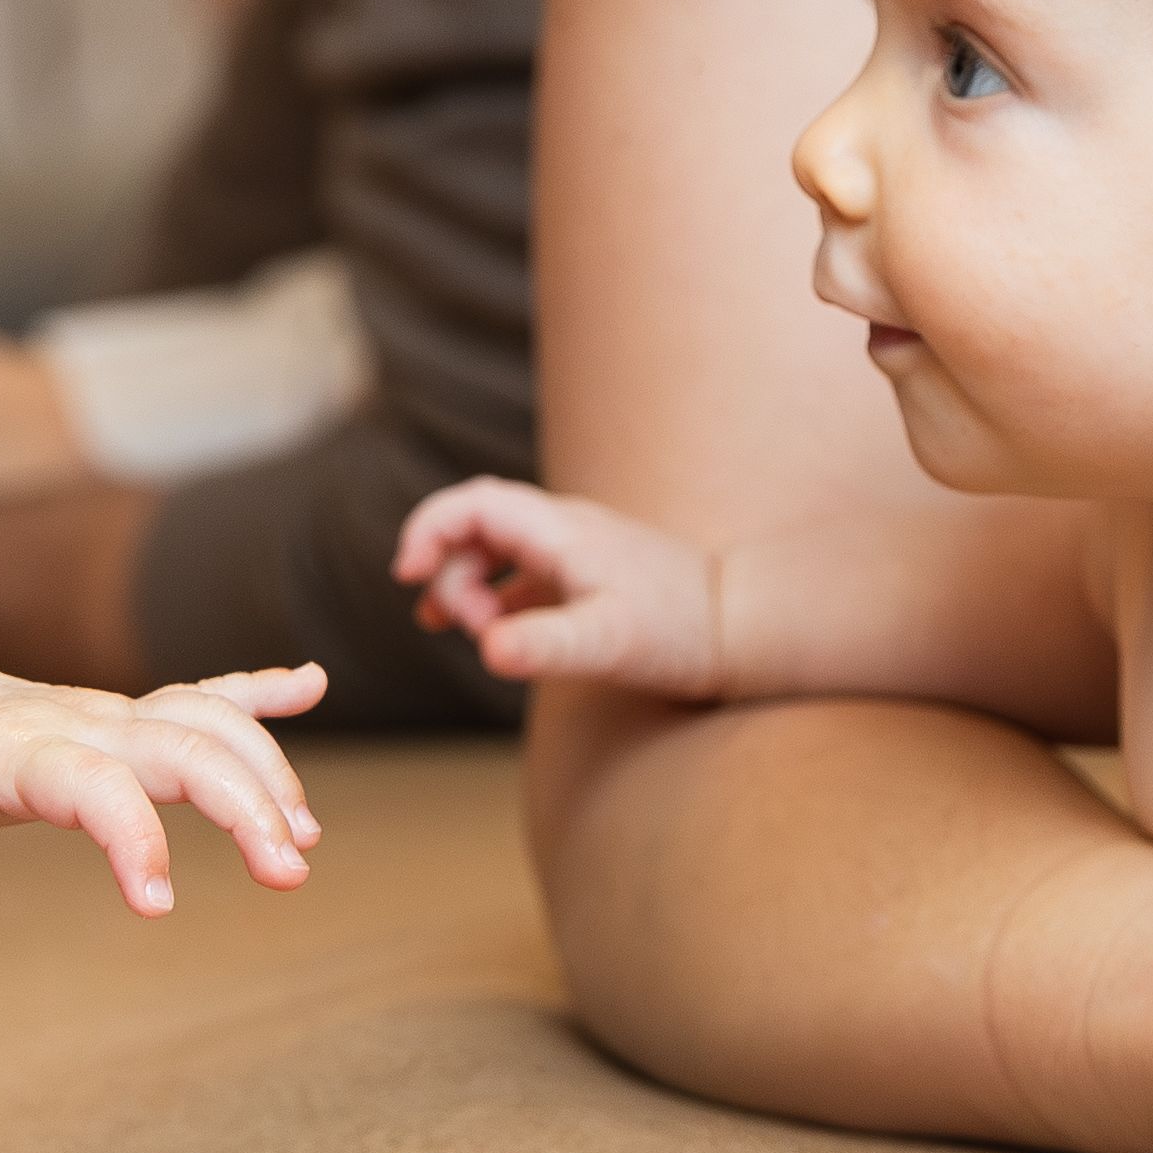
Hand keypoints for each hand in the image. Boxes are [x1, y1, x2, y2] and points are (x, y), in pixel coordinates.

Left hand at [0, 657, 330, 975]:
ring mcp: (112, 713)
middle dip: (246, 801)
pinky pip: (204, 692)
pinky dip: (261, 689)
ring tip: (304, 839)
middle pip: (183, 743)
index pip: (93, 781)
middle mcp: (80, 719)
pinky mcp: (128, 717)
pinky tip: (311, 684)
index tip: (158, 905)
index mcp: (19, 746)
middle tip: (289, 873)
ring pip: (209, 721)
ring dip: (265, 769)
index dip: (133, 836)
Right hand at [389, 475, 723, 692]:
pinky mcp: (590, 577)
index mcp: (563, 532)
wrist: (746, 627)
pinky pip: (523, 573)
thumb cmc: (681, 633)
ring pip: (498, 547)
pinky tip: (490, 629)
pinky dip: (494, 595)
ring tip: (458, 626)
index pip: (474, 504)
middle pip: (478, 524)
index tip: (406, 575)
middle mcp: (566, 530)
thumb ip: (545, 645)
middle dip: (448, 570)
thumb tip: (486, 648)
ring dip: (466, 581)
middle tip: (463, 627)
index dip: (429, 529)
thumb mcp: (607, 644)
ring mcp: (578, 551)